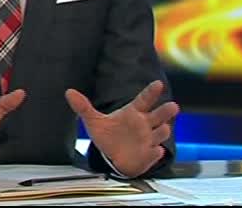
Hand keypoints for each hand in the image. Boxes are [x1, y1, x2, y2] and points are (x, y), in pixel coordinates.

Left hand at [65, 80, 179, 177]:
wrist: (113, 157)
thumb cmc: (108, 135)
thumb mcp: (94, 122)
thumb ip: (83, 107)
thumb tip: (68, 92)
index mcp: (134, 112)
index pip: (145, 99)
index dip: (152, 91)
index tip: (158, 84)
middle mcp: (145, 124)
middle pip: (161, 114)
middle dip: (167, 111)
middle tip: (173, 106)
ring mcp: (149, 140)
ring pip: (162, 133)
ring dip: (162, 131)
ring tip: (161, 130)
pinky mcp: (149, 155)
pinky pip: (155, 153)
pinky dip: (155, 153)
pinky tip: (154, 151)